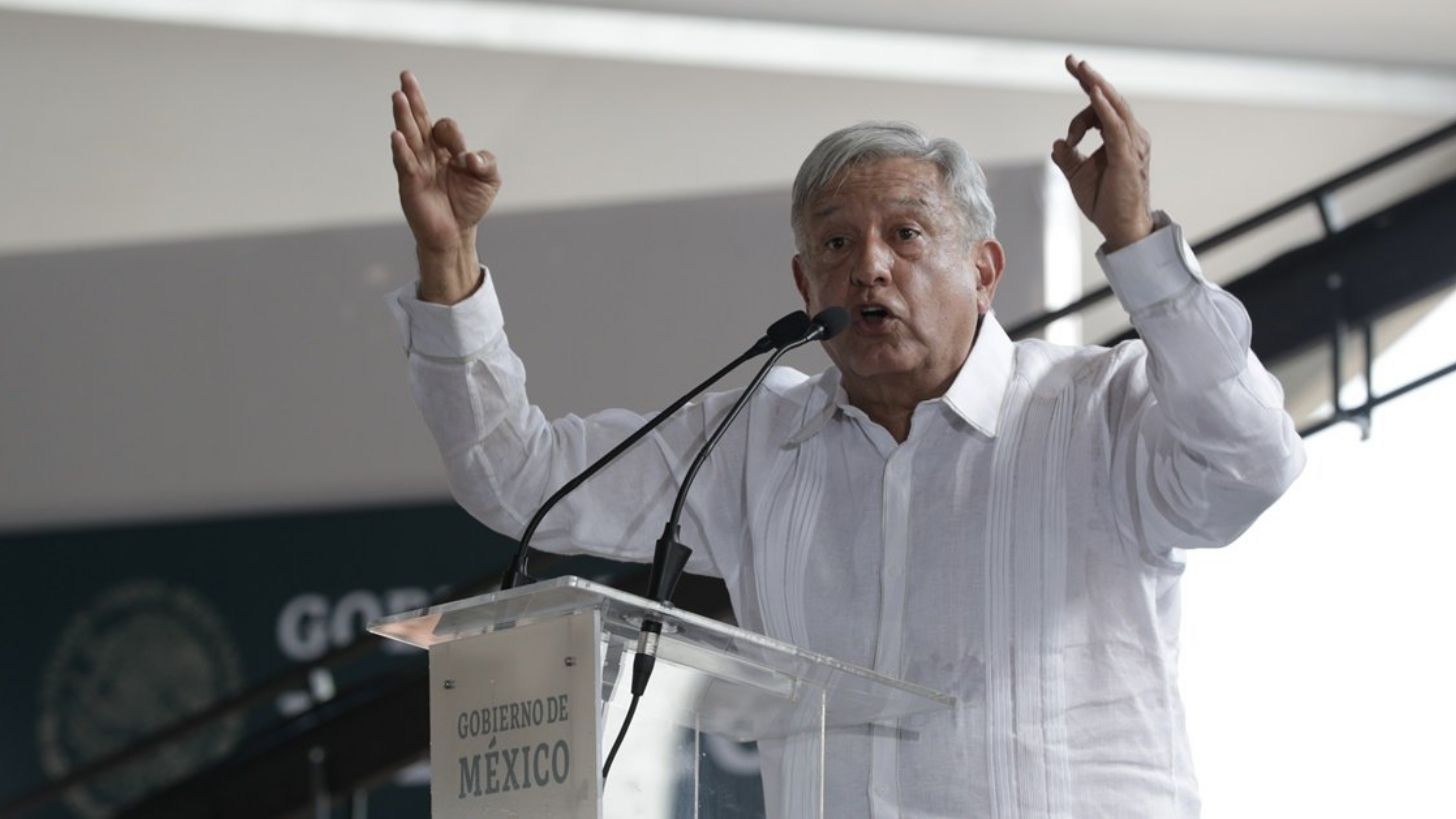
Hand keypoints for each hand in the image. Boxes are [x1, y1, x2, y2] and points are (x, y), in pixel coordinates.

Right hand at [390, 71, 500, 303]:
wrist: (456, 233)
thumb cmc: (469, 203)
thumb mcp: (489, 180)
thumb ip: (487, 162)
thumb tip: (470, 157)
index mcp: (445, 149)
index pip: (444, 128)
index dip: (454, 136)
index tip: (465, 158)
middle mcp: (427, 153)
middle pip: (418, 120)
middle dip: (413, 98)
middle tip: (406, 75)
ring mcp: (416, 166)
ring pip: (408, 136)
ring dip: (403, 116)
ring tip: (398, 96)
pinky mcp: (409, 183)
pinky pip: (404, 163)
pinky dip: (400, 149)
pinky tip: (396, 135)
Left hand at [1050, 55, 1153, 251]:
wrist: (1121, 228)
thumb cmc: (1105, 202)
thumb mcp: (1078, 175)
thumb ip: (1068, 157)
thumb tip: (1058, 142)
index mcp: (1120, 138)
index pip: (1102, 106)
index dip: (1088, 87)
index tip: (1072, 68)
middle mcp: (1131, 136)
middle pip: (1109, 99)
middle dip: (1090, 78)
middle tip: (1071, 60)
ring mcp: (1132, 145)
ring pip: (1114, 107)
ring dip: (1096, 87)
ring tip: (1081, 70)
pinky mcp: (1127, 157)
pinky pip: (1116, 127)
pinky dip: (1104, 110)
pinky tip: (1094, 95)